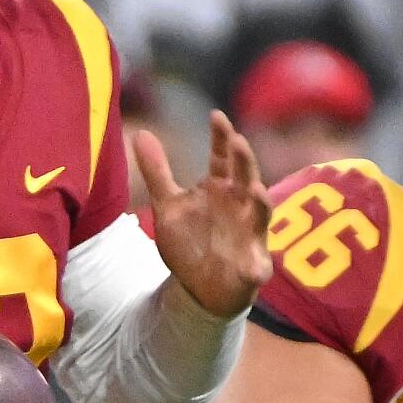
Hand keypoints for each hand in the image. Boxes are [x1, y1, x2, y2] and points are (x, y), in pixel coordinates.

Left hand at [138, 112, 271, 317]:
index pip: (223, 158)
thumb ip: (158, 171)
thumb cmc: (191, 241)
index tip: (216, 115)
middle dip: (244, 162)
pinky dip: (257, 267)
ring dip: (261, 203)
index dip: (221, 138)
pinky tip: (255, 268)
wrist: (199, 287)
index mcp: (221, 189)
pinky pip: (258, 268)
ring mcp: (250, 235)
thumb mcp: (168, 206)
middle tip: (238, 142)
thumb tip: (141, 131)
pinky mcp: (253, 268)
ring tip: (256, 191)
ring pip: (260, 215)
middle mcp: (240, 206)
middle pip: (247, 178)